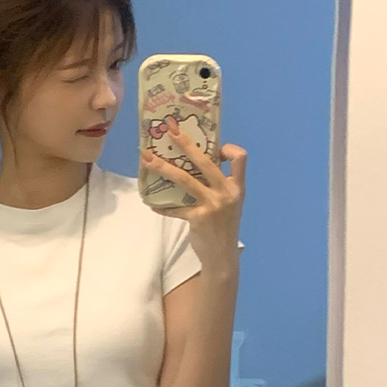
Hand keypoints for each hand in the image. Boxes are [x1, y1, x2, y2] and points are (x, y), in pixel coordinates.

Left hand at [141, 115, 245, 269]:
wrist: (222, 256)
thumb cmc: (224, 226)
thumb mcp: (230, 203)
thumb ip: (218, 185)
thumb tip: (193, 164)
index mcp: (238, 186)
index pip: (240, 157)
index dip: (228, 148)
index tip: (215, 148)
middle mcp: (227, 193)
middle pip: (205, 161)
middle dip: (186, 143)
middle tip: (170, 130)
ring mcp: (213, 205)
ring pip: (185, 179)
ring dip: (163, 167)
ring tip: (146, 159)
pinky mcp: (199, 218)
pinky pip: (175, 208)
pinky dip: (162, 206)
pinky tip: (152, 204)